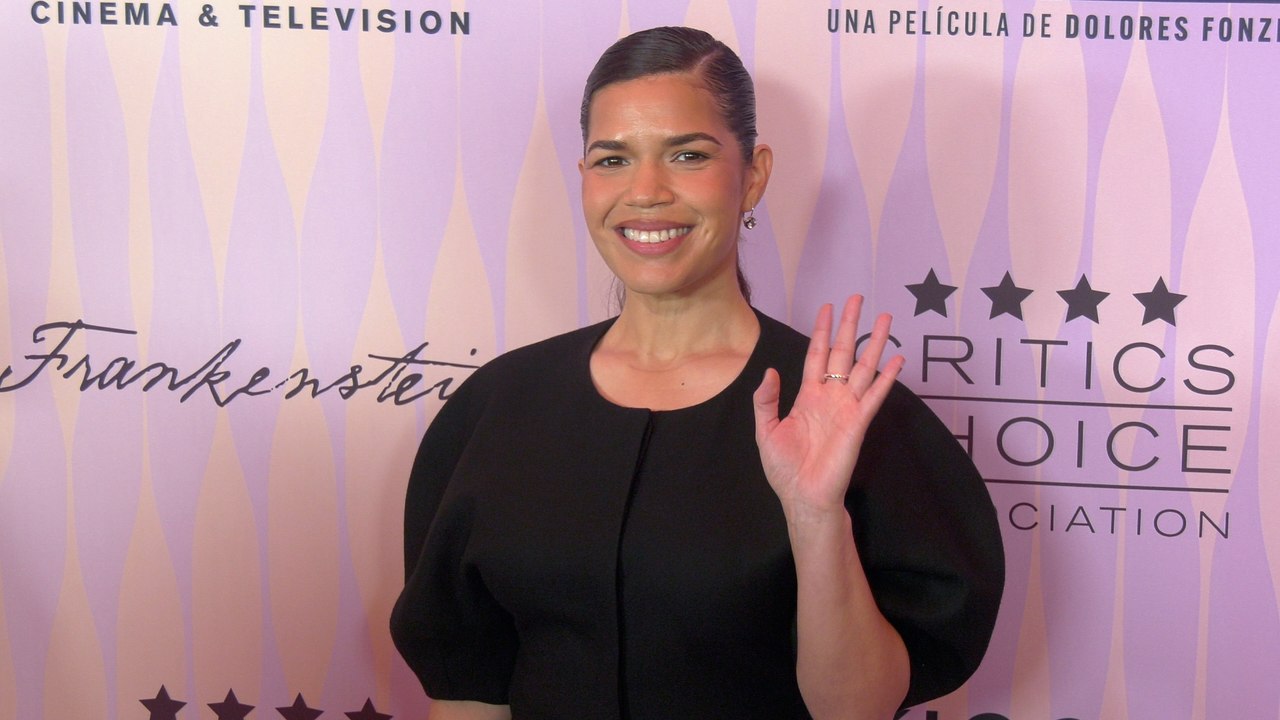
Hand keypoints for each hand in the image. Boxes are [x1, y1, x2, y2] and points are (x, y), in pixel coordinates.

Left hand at [752, 296, 903, 516]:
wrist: (803, 497)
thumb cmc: (784, 469)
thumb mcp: (766, 431)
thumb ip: (766, 400)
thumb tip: (770, 371)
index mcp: (807, 396)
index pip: (816, 355)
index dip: (822, 331)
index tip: (828, 307)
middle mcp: (829, 396)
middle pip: (842, 353)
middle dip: (849, 326)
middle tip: (857, 298)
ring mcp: (846, 408)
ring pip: (863, 367)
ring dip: (874, 343)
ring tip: (884, 318)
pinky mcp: (859, 422)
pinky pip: (875, 395)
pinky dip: (887, 377)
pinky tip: (897, 359)